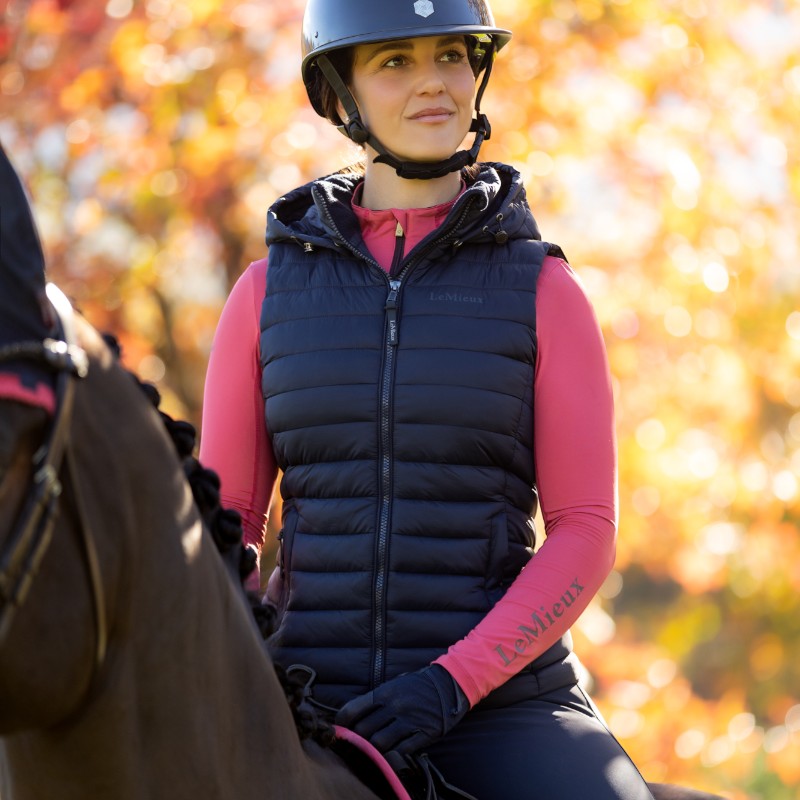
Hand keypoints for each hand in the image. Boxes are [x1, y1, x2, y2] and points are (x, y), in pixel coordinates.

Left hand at [335, 664, 468, 755]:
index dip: (342, 724)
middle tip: (358, 742)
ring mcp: (408, 721)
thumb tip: (354, 715)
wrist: (449, 683)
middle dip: (357, 739)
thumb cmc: (418, 684)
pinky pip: (400, 752)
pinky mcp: (423, 734)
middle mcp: (394, 706)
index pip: (352, 710)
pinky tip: (393, 752)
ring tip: (376, 749)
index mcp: (384, 692)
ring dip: (375, 749)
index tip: (340, 730)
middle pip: (363, 730)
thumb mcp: (395, 684)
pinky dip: (393, 755)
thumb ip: (376, 699)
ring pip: (379, 743)